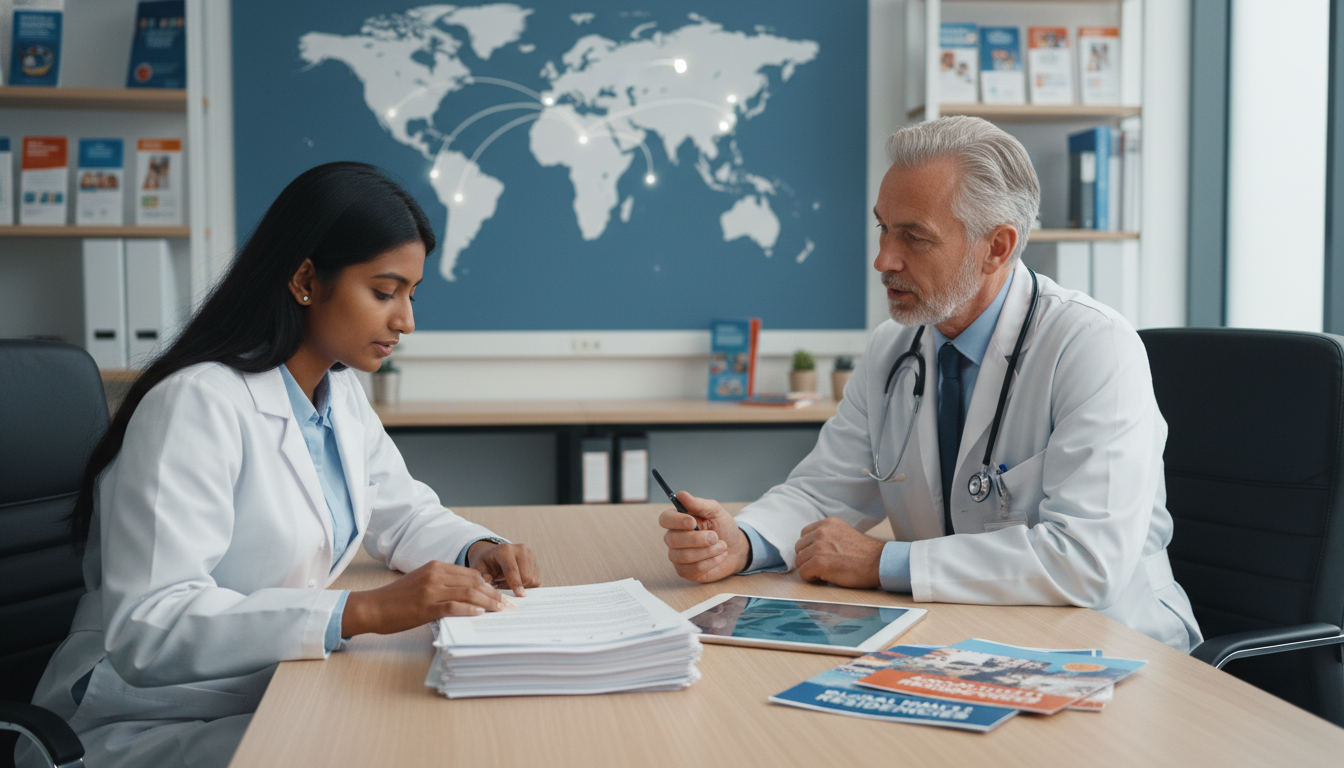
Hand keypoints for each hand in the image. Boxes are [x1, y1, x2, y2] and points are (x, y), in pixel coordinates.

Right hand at [341, 561, 507, 636]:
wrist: (372, 607)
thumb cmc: (396, 598)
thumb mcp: (421, 582)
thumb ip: (442, 584)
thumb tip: (467, 596)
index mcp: (435, 566)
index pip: (471, 573)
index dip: (489, 585)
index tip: (500, 595)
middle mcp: (435, 574)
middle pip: (474, 582)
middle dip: (493, 594)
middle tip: (507, 605)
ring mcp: (431, 590)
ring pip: (468, 593)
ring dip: (487, 603)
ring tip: (499, 611)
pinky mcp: (426, 606)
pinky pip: (453, 606)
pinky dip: (469, 610)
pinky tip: (479, 614)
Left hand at [467, 540, 540, 595]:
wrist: (493, 553)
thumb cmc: (486, 562)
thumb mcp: (479, 568)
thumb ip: (483, 576)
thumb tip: (489, 583)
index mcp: (505, 550)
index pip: (512, 569)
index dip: (516, 583)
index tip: (520, 595)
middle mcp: (520, 550)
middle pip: (526, 575)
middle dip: (517, 587)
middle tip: (503, 586)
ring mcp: (530, 554)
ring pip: (532, 579)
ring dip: (522, 586)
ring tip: (508, 583)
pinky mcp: (535, 561)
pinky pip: (536, 580)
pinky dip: (527, 585)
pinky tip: (517, 581)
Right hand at [659, 491, 749, 581]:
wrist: (736, 548)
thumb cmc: (723, 527)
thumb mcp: (716, 512)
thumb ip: (699, 504)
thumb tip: (681, 494)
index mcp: (678, 521)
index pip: (665, 519)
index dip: (676, 521)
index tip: (693, 522)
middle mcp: (673, 538)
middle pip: (672, 540)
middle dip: (696, 539)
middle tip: (715, 536)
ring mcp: (677, 556)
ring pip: (683, 556)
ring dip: (707, 551)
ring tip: (723, 546)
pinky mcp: (685, 571)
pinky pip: (693, 568)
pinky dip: (711, 562)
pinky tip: (720, 556)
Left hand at [794, 517, 884, 588]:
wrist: (879, 563)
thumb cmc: (864, 554)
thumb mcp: (843, 534)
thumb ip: (827, 536)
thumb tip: (809, 547)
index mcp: (827, 523)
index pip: (804, 535)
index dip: (810, 548)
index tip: (820, 555)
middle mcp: (821, 532)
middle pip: (799, 548)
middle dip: (808, 558)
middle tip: (823, 565)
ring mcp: (819, 547)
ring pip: (799, 561)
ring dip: (810, 569)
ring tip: (825, 572)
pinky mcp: (819, 563)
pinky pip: (803, 573)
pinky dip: (811, 578)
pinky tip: (824, 577)